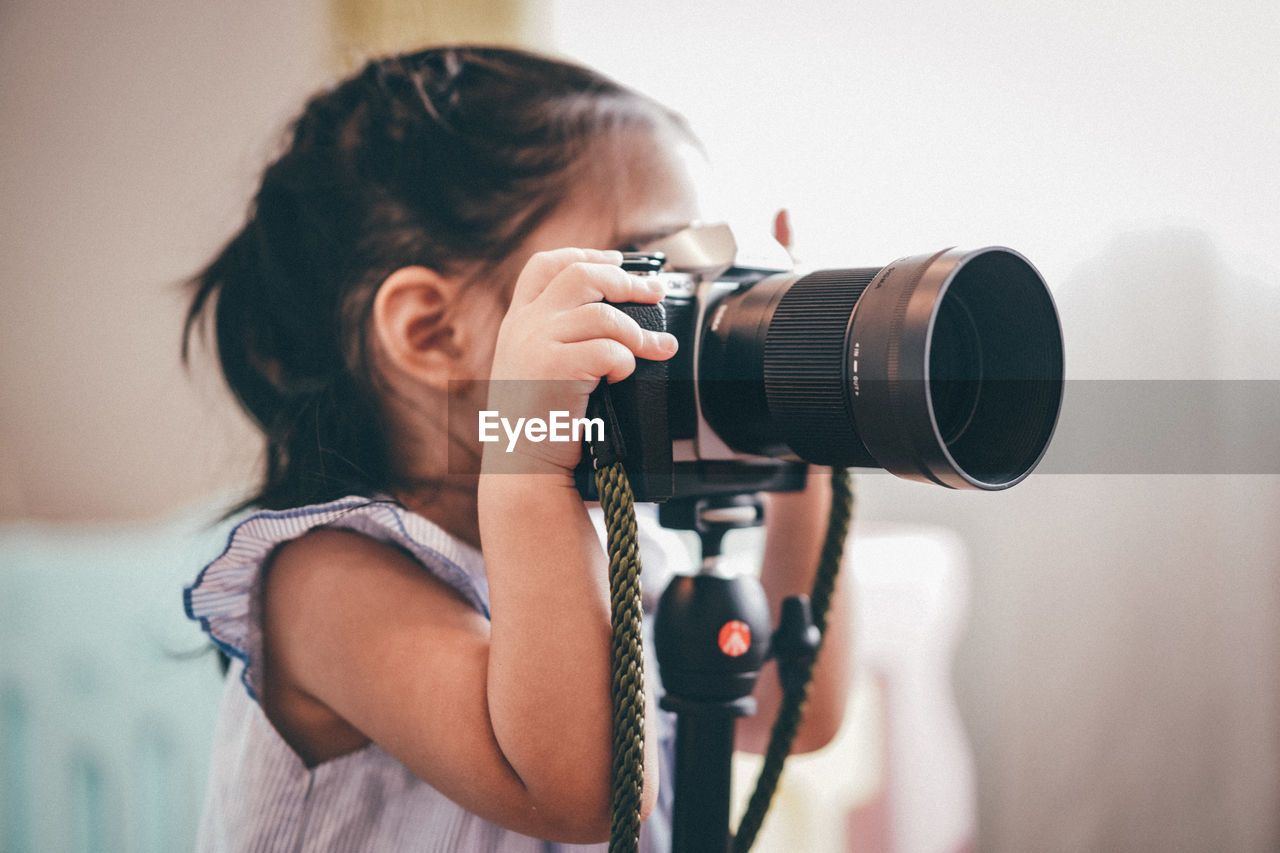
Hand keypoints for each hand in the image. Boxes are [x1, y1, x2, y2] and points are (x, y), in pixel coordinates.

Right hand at [484, 248, 677, 475]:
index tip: (618, 260)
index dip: (586, 254)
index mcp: (517, 321)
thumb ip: (558, 337)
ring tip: (657, 348)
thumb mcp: (534, 368)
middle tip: (654, 293)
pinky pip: (608, 350)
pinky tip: (624, 375)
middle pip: (580, 275)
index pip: (546, 265)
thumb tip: (613, 314)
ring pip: (602, 313)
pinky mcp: (554, 368)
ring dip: (637, 330)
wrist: (523, 467)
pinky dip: (625, 361)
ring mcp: (536, 344)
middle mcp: (523, 326)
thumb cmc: (539, 425)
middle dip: (625, 280)